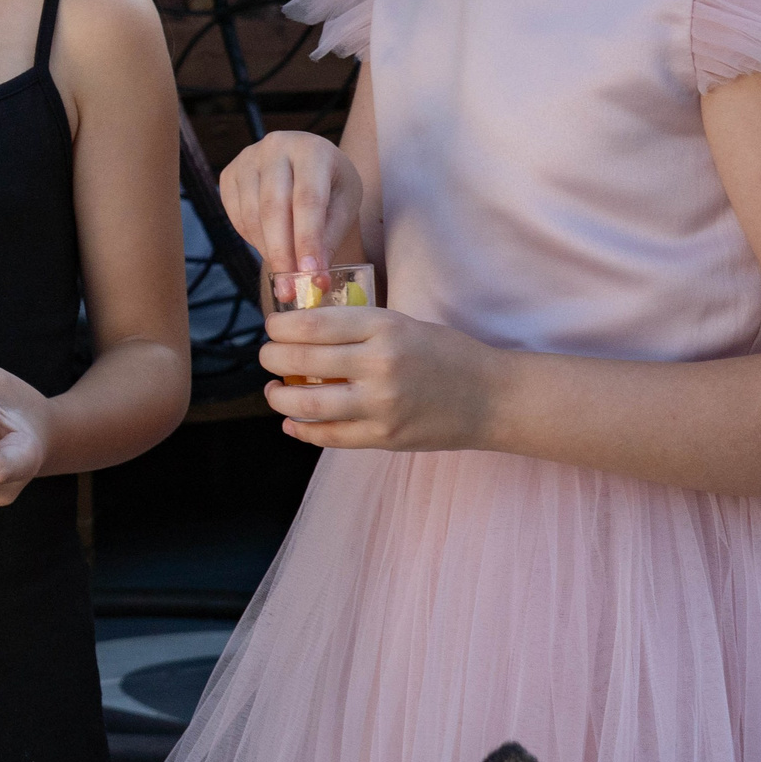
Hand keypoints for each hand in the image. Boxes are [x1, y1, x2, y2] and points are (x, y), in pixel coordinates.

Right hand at [220, 130, 364, 278]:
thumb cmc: (331, 185)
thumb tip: (311, 277)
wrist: (307, 164)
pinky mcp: (229, 174)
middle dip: (283, 253)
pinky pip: (236, 216)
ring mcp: (247, 159)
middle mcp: (275, 146)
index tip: (311, 275)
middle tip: (291, 289)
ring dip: (268, 251)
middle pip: (273, 208)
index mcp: (312, 149)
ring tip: (286, 272)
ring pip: (251, 215)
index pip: (308, 200)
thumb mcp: (344, 206)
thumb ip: (328, 237)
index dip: (308, 240)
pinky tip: (271, 245)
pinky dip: (253, 239)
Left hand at [262, 305, 506, 451]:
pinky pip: (328, 436)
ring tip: (274, 391)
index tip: (273, 328)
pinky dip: (301, 430)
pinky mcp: (385, 437)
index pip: (310, 324)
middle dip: (270, 358)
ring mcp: (382, 405)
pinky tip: (292, 422)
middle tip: (267, 357)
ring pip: (305, 404)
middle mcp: (380, 364)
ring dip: (277, 398)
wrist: (493, 398)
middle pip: (299, 361)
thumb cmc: (444, 354)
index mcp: (384, 328)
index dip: (278, 327)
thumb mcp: (401, 324)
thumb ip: (354, 327)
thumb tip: (296, 329)